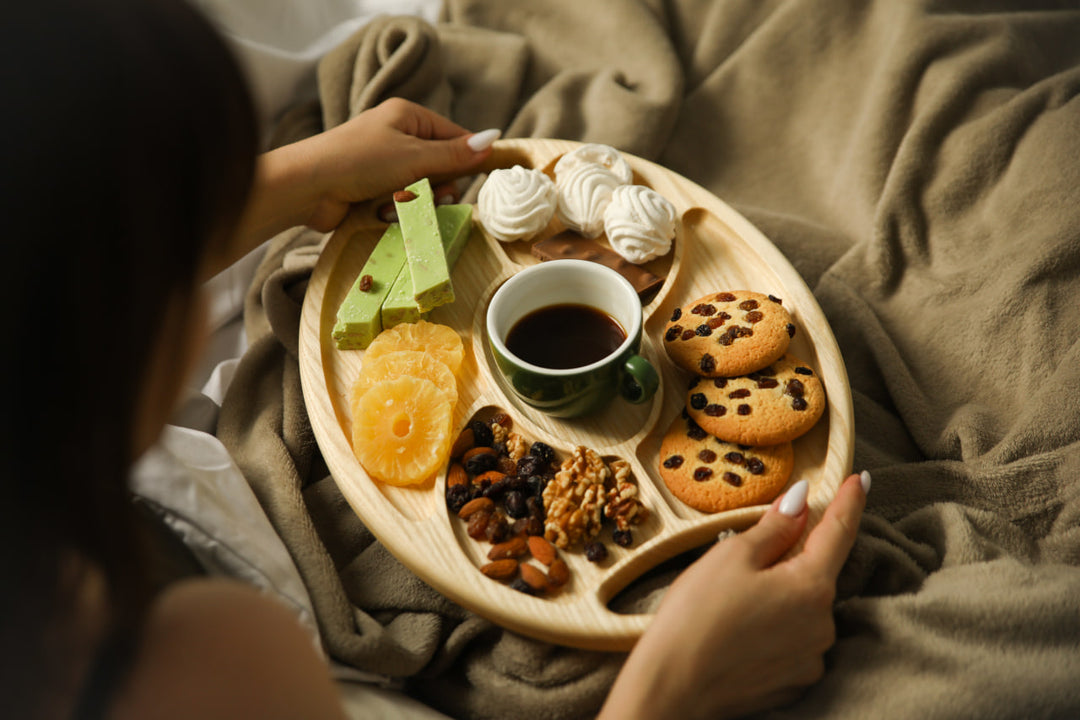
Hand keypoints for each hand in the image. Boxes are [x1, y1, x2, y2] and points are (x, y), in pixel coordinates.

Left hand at [296, 98, 498, 230]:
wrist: (308, 187)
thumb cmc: (359, 161)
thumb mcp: (414, 157)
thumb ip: (455, 154)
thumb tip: (493, 139)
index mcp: (408, 116)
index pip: (454, 135)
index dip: (467, 158)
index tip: (476, 178)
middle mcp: (397, 136)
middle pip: (441, 166)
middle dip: (437, 186)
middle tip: (431, 196)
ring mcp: (384, 163)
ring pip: (422, 188)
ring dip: (414, 201)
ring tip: (395, 204)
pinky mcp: (373, 188)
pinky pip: (402, 201)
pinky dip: (396, 209)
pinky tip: (381, 212)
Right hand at [599, 472, 868, 719]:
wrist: (673, 686)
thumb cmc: (696, 616)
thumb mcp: (732, 556)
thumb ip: (775, 527)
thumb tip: (801, 500)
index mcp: (811, 586)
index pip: (839, 531)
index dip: (849, 501)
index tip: (860, 479)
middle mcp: (823, 625)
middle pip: (815, 574)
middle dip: (791, 560)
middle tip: (744, 561)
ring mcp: (812, 658)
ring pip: (803, 610)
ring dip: (781, 597)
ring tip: (731, 604)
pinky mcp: (795, 682)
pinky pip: (794, 642)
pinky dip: (775, 630)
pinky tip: (739, 632)